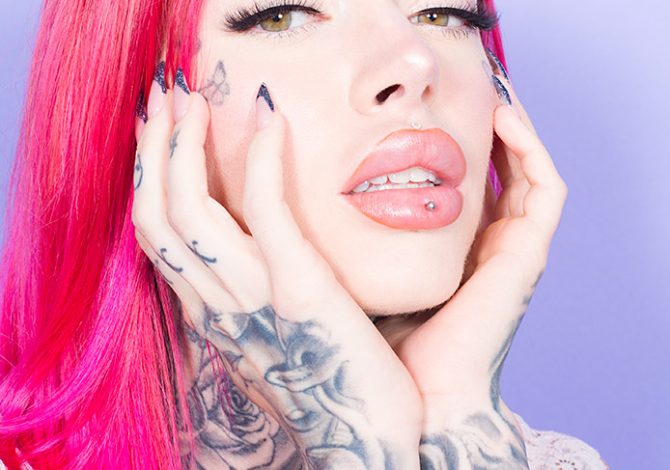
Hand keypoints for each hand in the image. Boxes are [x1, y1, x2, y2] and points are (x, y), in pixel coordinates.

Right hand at [132, 70, 421, 468]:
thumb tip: (263, 250)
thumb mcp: (282, 334)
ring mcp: (254, 298)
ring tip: (193, 98)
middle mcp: (218, 308)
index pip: (159, 240)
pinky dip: (261, 161)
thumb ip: (261, 293)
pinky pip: (266, 211)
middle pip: (157, 219)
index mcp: (214, 317)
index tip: (161, 135)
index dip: (150, 181)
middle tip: (166, 98)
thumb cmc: (336, 384)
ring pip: (187, 213)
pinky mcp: (298, 288)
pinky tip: (271, 121)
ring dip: (185, 147)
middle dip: (153, 152)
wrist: (371, 442)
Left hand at [376, 73, 567, 466]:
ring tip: (483, 94)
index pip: (459, 186)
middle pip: (495, 173)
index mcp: (448, 251)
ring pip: (526, 173)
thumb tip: (307, 192)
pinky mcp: (527, 255)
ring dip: (510, 129)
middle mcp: (483, 247)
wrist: (412, 401)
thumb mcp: (353, 274)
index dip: (450, 147)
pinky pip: (546, 191)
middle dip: (479, 131)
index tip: (420, 115)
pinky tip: (502, 120)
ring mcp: (509, 250)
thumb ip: (344, 236)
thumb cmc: (377, 346)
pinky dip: (531, 150)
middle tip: (451, 96)